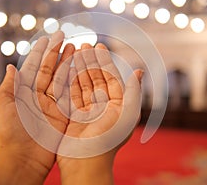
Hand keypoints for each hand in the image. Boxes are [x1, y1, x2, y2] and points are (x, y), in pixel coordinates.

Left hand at [0, 31, 73, 184]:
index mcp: (22, 92)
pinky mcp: (64, 113)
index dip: (40, 52)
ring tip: (75, 47)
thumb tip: (12, 66)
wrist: (23, 158)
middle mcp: (38, 96)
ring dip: (68, 62)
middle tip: (65, 37)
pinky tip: (80, 67)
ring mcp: (52, 104)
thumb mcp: (2, 105)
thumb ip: (8, 84)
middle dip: (57, 53)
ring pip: (62, 78)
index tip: (47, 38)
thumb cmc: (9, 133)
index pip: (34, 66)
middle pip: (50, 69)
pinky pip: (70, 93)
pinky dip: (75, 80)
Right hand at [57, 43, 142, 184]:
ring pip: (83, 84)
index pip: (110, 77)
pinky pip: (71, 94)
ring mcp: (88, 110)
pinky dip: (69, 81)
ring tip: (75, 52)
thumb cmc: (109, 139)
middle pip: (96, 78)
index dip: (105, 61)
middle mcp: (103, 106)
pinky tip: (67, 69)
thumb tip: (139, 71)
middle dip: (91, 61)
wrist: (87, 162)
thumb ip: (132, 91)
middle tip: (85, 44)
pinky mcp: (73, 116)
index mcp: (118, 104)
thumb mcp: (127, 113)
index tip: (99, 45)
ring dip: (80, 68)